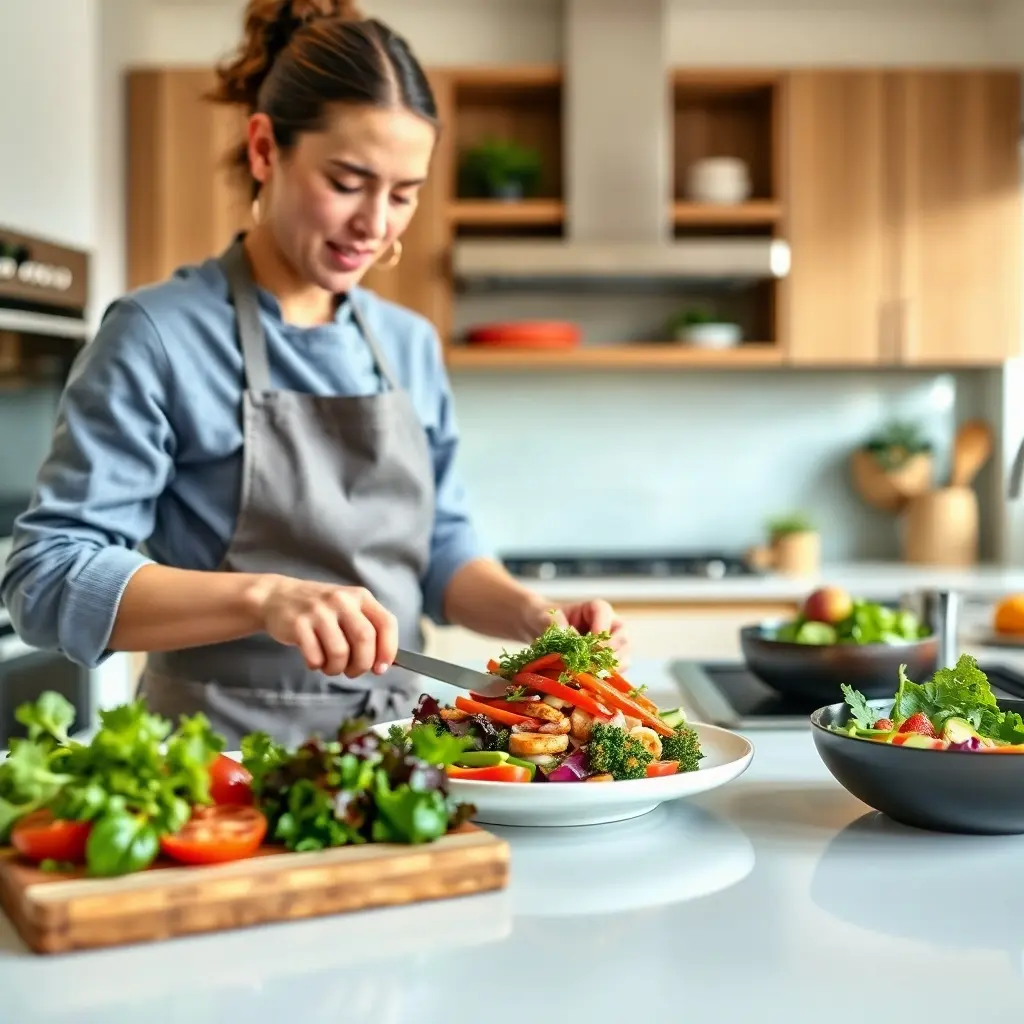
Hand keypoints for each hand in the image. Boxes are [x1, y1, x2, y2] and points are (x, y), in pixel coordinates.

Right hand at [248, 575, 398, 677]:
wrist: (277, 597)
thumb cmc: (320, 610)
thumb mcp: (348, 609)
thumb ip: (367, 630)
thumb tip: (384, 663)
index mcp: (360, 597)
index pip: (386, 623)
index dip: (388, 650)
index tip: (381, 668)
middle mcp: (342, 600)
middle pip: (364, 639)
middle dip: (362, 664)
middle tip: (352, 671)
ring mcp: (319, 611)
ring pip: (340, 652)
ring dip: (337, 668)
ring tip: (330, 666)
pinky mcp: (298, 624)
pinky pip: (315, 657)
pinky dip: (317, 666)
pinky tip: (314, 659)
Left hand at [522, 597, 630, 670]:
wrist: (540, 627)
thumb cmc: (545, 617)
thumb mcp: (545, 616)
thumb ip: (555, 624)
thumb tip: (568, 637)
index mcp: (598, 609)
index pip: (606, 618)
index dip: (599, 635)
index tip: (586, 650)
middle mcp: (611, 626)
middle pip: (623, 639)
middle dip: (608, 656)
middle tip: (590, 668)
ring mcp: (612, 645)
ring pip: (624, 659)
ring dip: (609, 670)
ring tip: (590, 678)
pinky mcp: (607, 663)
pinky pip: (615, 673)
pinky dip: (605, 680)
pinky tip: (589, 685)